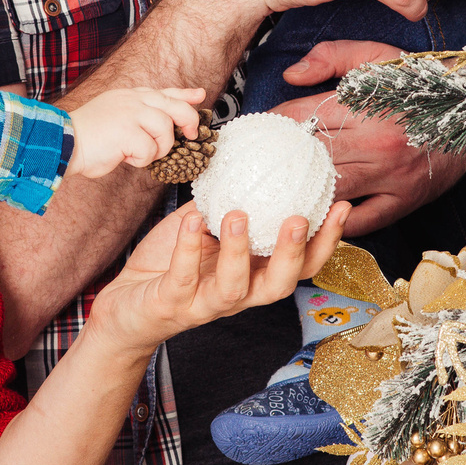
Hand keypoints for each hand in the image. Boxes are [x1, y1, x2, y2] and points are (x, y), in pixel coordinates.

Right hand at [65, 86, 203, 177]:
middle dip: (188, 121)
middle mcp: (133, 100)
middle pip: (175, 107)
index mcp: (130, 96)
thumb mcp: (116, 116)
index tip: (200, 95)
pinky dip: (141, 160)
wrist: (63, 141)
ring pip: (165, 130)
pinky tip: (125, 157)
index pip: (164, 92)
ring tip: (138, 153)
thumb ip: (139, 116)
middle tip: (190, 135)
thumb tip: (163, 126)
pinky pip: (150, 150)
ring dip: (157, 148)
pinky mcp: (128, 131)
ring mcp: (131, 113)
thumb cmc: (88, 135)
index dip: (185, 95)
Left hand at [87, 202, 352, 353]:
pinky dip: (188, 249)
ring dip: (239, 251)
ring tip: (237, 214)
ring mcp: (204, 303)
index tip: (339, 205)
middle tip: (297, 218)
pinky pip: (183, 277)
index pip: (300, 266)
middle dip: (292, 253)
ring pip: (234, 288)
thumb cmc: (170, 265)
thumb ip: (226, 203)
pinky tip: (191, 221)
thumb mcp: (204, 229)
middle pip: (279, 285)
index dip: (325, 242)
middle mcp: (237, 295)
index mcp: (253, 276)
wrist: (126, 305)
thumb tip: (247, 159)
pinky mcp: (172, 305)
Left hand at [271, 41, 465, 237]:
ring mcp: (388, 177)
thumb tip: (290, 75)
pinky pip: (360, 221)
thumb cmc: (423, 85)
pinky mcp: (402, 201)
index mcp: (365, 106)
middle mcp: (374, 144)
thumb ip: (332, 57)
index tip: (252, 133)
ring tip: (268, 198)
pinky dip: (334, 223)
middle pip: (309, 158)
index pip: (302, 117)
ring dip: (297, 197)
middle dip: (275, 164)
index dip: (271, 126)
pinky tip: (309, 221)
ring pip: (329, 192)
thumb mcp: (379, 56)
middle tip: (248, 170)